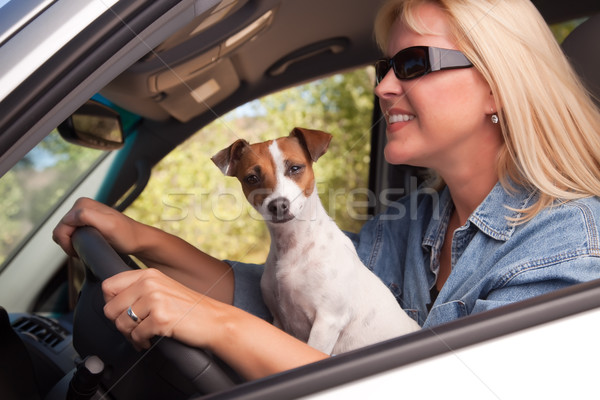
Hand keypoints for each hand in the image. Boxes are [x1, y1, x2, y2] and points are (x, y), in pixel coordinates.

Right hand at [52, 197, 143, 256]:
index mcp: (83, 204)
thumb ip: (87, 216)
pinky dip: (74, 241)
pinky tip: (87, 244)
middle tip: (84, 250)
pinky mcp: (85, 220)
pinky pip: (70, 233)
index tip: (80, 250)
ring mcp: (83, 212)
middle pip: (60, 230)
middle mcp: (81, 205)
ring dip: (71, 243)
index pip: (61, 227)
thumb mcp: (108, 225)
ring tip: (87, 247)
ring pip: (64, 232)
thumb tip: (71, 215)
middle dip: (68, 244)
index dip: (67, 243)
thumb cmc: (126, 235)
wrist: (137, 239)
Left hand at [102, 268, 220, 350]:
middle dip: (119, 323)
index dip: (111, 303)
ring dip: (130, 335)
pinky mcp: (160, 318)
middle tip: (133, 328)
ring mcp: (155, 300)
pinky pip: (135, 335)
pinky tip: (151, 339)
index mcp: (148, 274)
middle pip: (110, 308)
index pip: (108, 286)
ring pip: (121, 324)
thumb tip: (111, 303)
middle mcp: (150, 283)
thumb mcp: (163, 289)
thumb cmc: (189, 308)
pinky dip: (141, 342)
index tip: (121, 312)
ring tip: (143, 335)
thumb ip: (139, 289)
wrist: (214, 320)